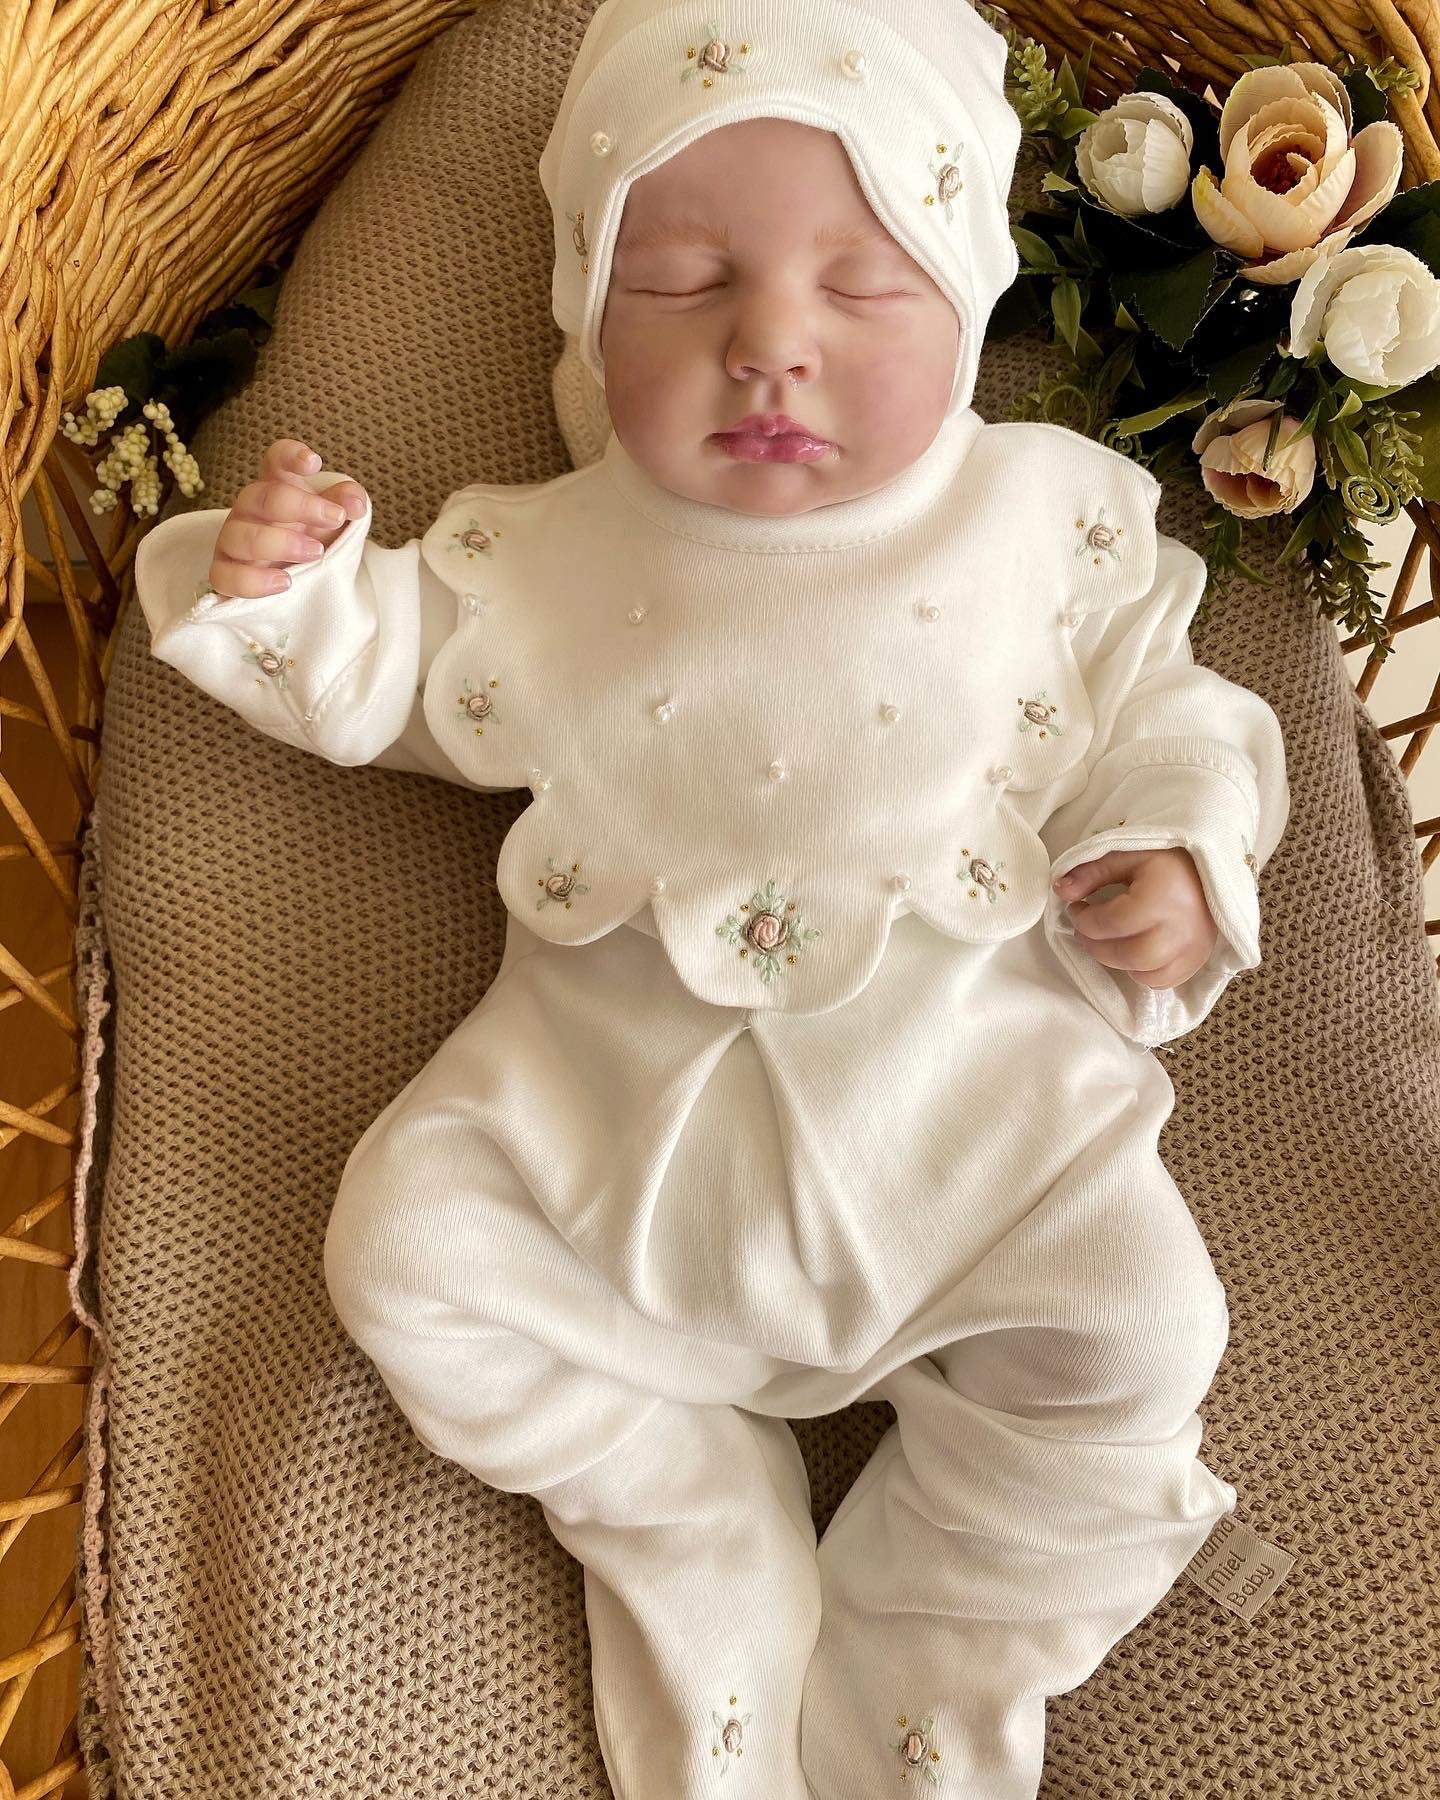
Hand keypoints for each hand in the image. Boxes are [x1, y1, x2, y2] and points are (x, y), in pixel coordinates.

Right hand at [207, 439, 368, 598]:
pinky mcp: (224, 574)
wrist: (291, 582)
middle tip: (334, 517)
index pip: (275, 462)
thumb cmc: (307, 541)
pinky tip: (285, 582)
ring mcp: (232, 541)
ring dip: (281, 542)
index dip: (289, 456)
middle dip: (300, 505)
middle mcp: (249, 510)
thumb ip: (343, 505)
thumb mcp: (328, 521)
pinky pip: (227, 577)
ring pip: (243, 537)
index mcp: (276, 489)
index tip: (313, 463)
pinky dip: (255, 581)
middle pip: (262, 496)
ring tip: (315, 552)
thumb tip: (356, 503)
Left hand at [1053, 847, 1217, 988]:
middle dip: (1097, 947)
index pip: (1113, 923)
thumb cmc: (1166, 858)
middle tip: (1085, 931)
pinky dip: (1142, 973)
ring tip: (1109, 940)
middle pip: (1128, 955)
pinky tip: (1133, 951)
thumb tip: (1060, 891)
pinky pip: (1164, 982)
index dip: (1084, 920)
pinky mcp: (1200, 958)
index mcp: (1163, 897)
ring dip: (1118, 961)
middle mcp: (1181, 928)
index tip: (1076, 909)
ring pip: (1145, 974)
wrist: (1212, 867)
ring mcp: (1194, 948)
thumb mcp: (1126, 854)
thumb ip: (1091, 873)